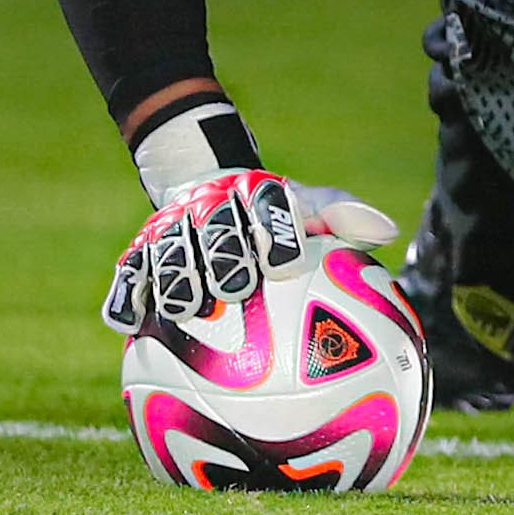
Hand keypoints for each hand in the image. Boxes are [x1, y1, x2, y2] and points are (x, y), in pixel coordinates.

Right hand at [102, 170, 399, 334]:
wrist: (208, 188)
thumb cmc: (274, 215)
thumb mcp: (309, 209)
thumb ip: (343, 219)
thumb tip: (388, 231)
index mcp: (255, 196)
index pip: (268, 207)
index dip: (275, 231)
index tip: (286, 261)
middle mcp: (210, 208)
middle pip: (213, 228)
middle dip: (223, 255)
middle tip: (234, 287)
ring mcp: (171, 229)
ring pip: (167, 250)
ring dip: (175, 278)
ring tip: (182, 309)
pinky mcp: (139, 252)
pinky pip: (127, 275)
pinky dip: (124, 297)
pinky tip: (126, 326)